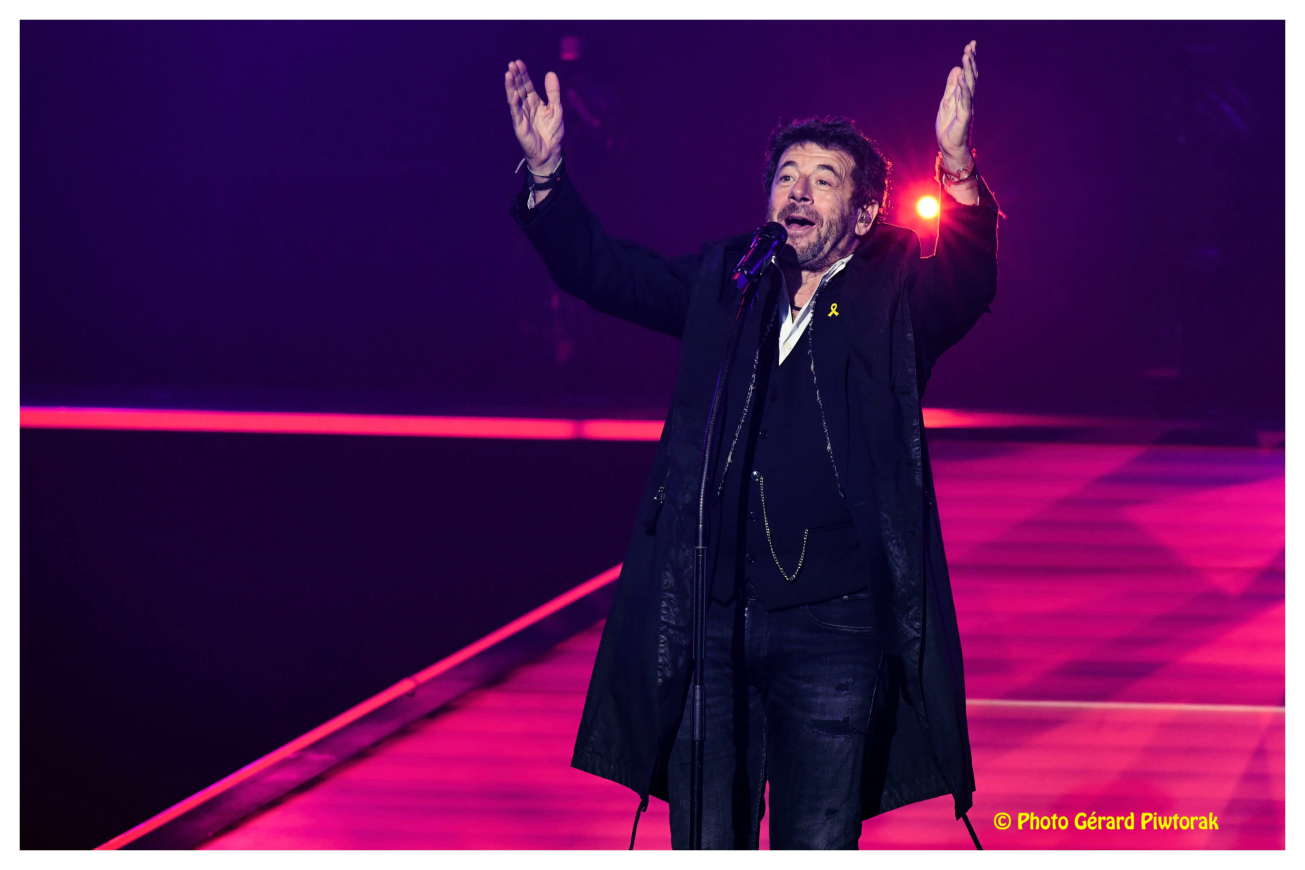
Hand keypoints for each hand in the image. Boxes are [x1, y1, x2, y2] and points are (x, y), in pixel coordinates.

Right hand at [505, 60, 563, 174]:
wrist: (551, 152)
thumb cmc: (552, 132)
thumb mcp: (556, 108)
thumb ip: (553, 92)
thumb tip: (550, 73)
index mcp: (533, 102)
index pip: (526, 85)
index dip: (522, 74)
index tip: (519, 62)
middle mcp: (525, 107)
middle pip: (518, 88)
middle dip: (515, 76)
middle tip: (511, 64)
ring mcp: (521, 116)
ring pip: (514, 99)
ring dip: (510, 87)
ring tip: (508, 74)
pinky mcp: (520, 126)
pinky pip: (516, 113)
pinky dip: (515, 104)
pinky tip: (514, 94)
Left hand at [935, 40, 976, 171]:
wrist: (949, 146)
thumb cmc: (948, 126)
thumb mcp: (946, 101)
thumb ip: (951, 86)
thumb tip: (957, 68)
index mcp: (963, 94)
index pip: (968, 74)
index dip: (969, 60)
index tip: (970, 45)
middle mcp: (968, 99)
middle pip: (971, 76)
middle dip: (971, 61)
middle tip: (971, 46)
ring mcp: (967, 107)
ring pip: (970, 85)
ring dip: (968, 70)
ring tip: (967, 56)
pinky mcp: (964, 117)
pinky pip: (965, 101)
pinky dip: (964, 89)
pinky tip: (962, 78)